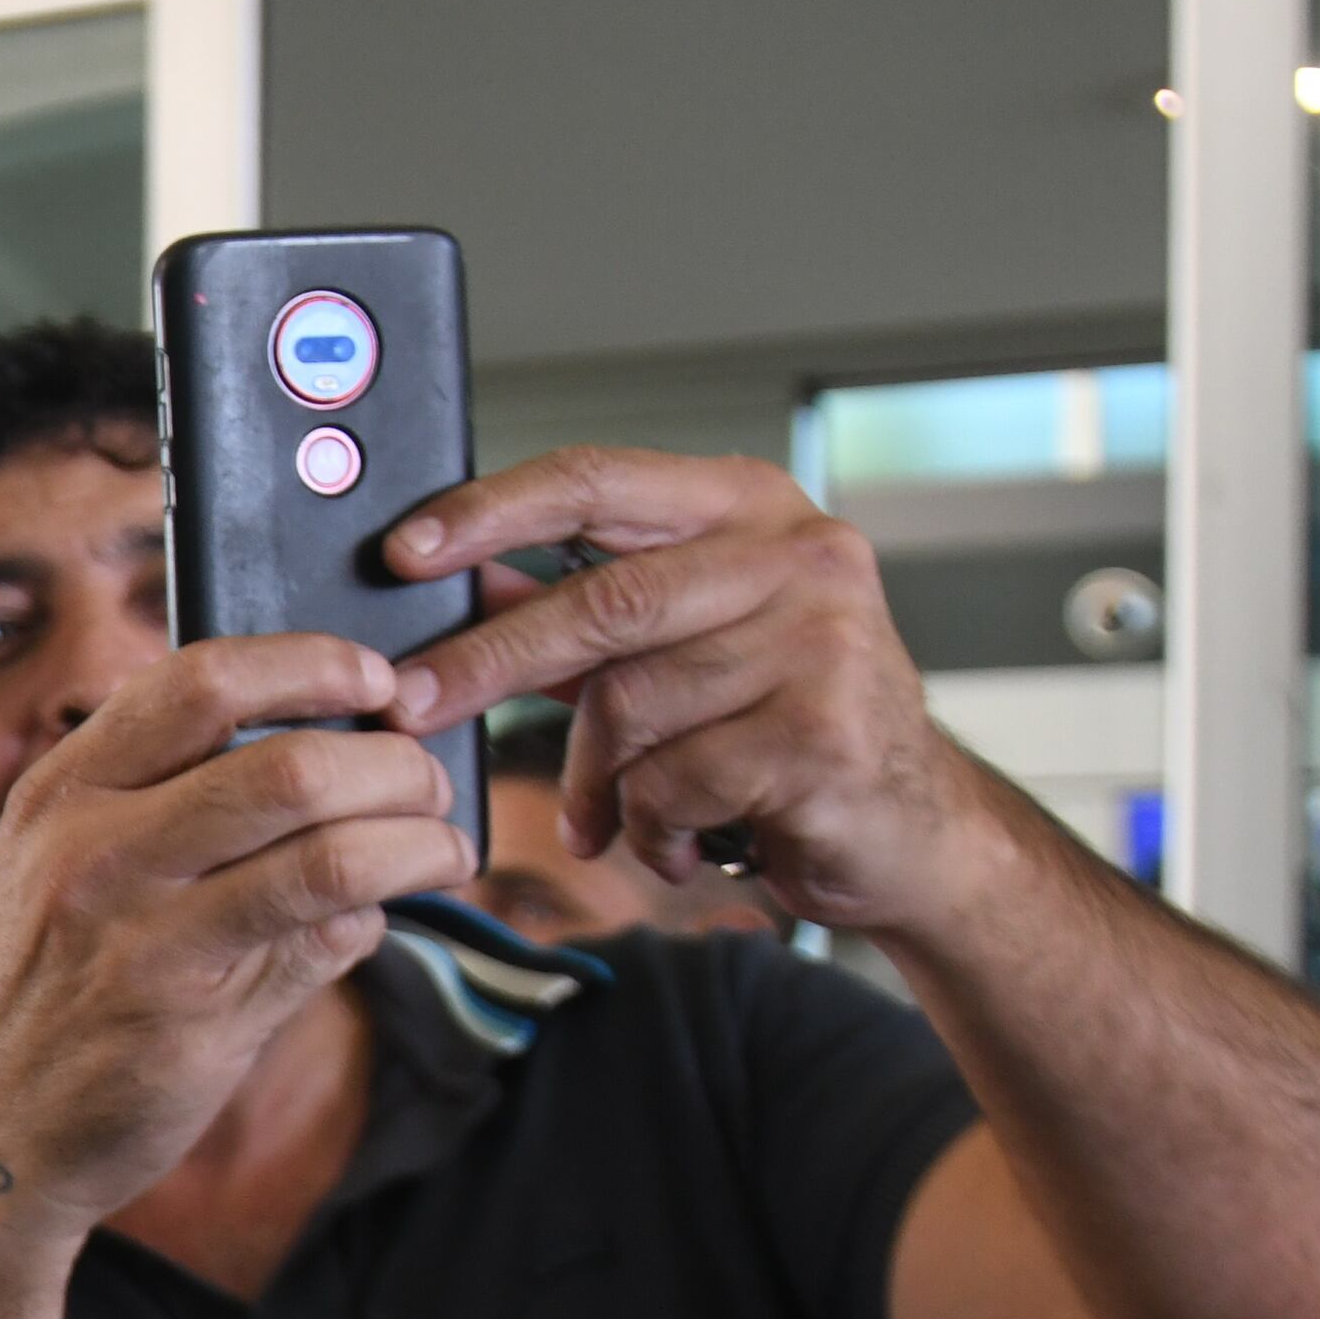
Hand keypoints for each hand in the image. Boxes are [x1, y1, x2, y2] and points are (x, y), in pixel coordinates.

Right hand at [0, 632, 469, 1231]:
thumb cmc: (34, 990)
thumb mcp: (49, 864)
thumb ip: (153, 799)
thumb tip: (309, 751)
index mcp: (61, 792)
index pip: (202, 682)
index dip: (310, 665)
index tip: (371, 680)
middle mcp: (95, 853)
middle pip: (292, 768)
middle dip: (394, 768)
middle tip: (425, 785)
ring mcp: (144, 941)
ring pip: (332, 857)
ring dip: (417, 847)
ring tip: (442, 852)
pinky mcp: (192, 1025)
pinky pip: (325, 945)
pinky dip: (371, 923)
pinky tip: (364, 924)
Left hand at [382, 449, 999, 939]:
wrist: (913, 829)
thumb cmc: (784, 727)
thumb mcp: (682, 646)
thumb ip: (579, 605)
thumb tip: (457, 580)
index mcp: (749, 508)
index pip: (598, 479)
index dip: (491, 512)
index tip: (406, 554)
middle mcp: (799, 557)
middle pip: (604, 599)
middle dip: (489, 658)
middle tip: (412, 704)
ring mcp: (823, 641)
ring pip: (632, 705)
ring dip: (598, 779)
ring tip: (610, 813)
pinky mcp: (826, 732)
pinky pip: (673, 783)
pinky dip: (649, 826)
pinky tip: (678, 839)